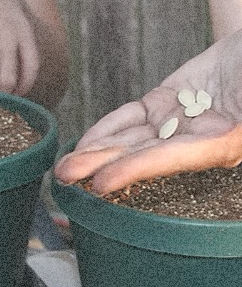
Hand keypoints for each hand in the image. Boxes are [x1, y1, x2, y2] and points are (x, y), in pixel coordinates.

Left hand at [55, 29, 241, 193]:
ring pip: (129, 139)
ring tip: (64, 164)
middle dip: (99, 164)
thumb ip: (236, 119)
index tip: (100, 183)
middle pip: (138, 154)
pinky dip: (108, 127)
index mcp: (218, 142)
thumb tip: (216, 133)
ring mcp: (175, 121)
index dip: (133, 170)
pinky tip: (86, 141)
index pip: (167, 159)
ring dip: (95, 151)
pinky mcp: (164, 103)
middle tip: (63, 175)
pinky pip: (130, 117)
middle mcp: (191, 139)